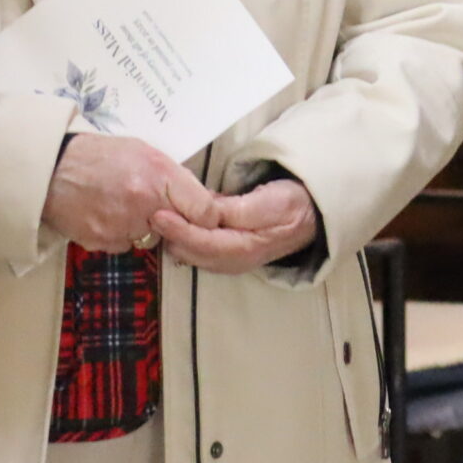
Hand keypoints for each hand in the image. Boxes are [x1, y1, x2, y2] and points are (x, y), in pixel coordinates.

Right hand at [42, 135, 218, 252]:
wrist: (52, 169)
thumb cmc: (100, 155)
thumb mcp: (145, 152)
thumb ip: (173, 176)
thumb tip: (201, 198)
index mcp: (160, 176)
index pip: (205, 211)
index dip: (206, 216)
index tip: (201, 215)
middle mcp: (144, 204)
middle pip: (179, 230)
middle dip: (173, 222)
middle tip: (154, 206)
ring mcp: (122, 227)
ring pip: (151, 240)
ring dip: (143, 229)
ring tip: (121, 204)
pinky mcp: (102, 242)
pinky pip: (124, 246)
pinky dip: (119, 235)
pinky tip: (105, 215)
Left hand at [151, 177, 321, 273]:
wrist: (313, 215)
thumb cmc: (291, 204)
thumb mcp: (267, 201)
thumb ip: (235, 210)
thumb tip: (206, 213)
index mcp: (245, 248)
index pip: (203, 242)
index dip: (179, 228)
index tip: (158, 213)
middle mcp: (234, 261)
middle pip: (193, 253)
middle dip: (171, 235)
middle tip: (149, 213)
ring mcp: (231, 261)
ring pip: (193, 255)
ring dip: (174, 238)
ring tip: (156, 218)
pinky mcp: (229, 255)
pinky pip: (199, 251)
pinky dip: (184, 239)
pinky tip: (174, 226)